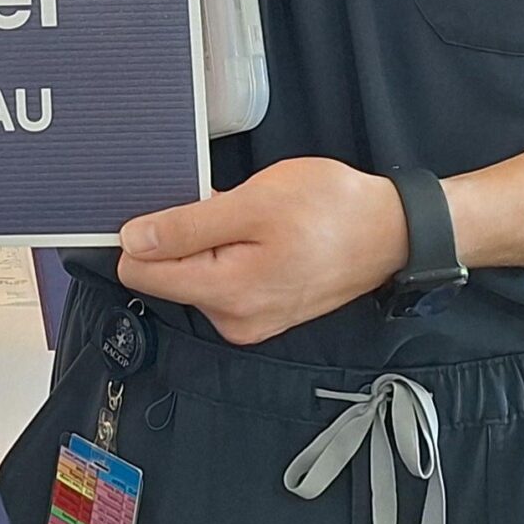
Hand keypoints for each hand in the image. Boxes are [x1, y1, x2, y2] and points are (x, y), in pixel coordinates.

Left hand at [116, 159, 408, 344]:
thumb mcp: (254, 203)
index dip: (140, 234)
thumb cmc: (330, 209)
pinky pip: (224, 276)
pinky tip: (262, 230)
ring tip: (253, 216)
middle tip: (228, 205)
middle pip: (169, 274)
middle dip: (183, 234)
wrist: (392, 230)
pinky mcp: (264, 309)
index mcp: (227, 295)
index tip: (162, 204)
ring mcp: (250, 318)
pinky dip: (230, 249)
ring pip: (197, 272)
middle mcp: (234, 319)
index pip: (143, 274)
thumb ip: (187, 227)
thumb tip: (132, 242)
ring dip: (210, 239)